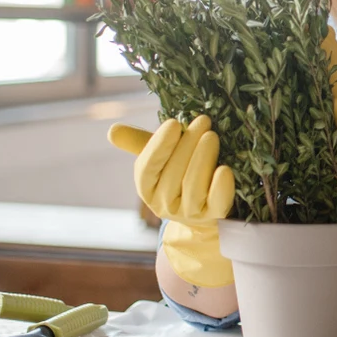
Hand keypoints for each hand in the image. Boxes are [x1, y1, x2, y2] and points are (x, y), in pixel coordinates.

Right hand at [109, 117, 235, 287]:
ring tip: (212, 136)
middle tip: (203, 121)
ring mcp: (188, 213)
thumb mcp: (160, 158)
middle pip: (172, 174)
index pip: (147, 168)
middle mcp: (164, 204)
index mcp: (147, 187)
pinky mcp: (213, 216)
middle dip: (187, 145)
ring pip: (193, 186)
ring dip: (203, 158)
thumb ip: (139, 143)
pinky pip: (216, 202)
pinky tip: (225, 169)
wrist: (205, 207)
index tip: (173, 123)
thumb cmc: (179, 172)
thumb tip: (112, 131)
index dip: (159, 145)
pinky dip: (220, 186)